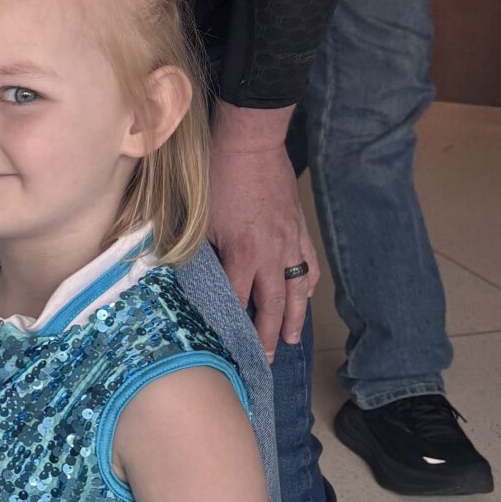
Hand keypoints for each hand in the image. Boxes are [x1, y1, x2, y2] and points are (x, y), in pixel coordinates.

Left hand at [207, 100, 315, 357]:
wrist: (250, 142)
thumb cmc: (219, 177)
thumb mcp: (199, 218)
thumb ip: (200, 253)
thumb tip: (192, 279)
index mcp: (243, 254)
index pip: (239, 301)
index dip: (236, 327)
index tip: (230, 348)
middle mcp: (271, 254)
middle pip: (274, 304)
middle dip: (270, 334)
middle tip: (268, 359)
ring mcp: (290, 241)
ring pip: (297, 288)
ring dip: (295, 316)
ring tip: (292, 339)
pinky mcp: (299, 227)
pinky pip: (308, 263)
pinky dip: (308, 284)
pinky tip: (305, 295)